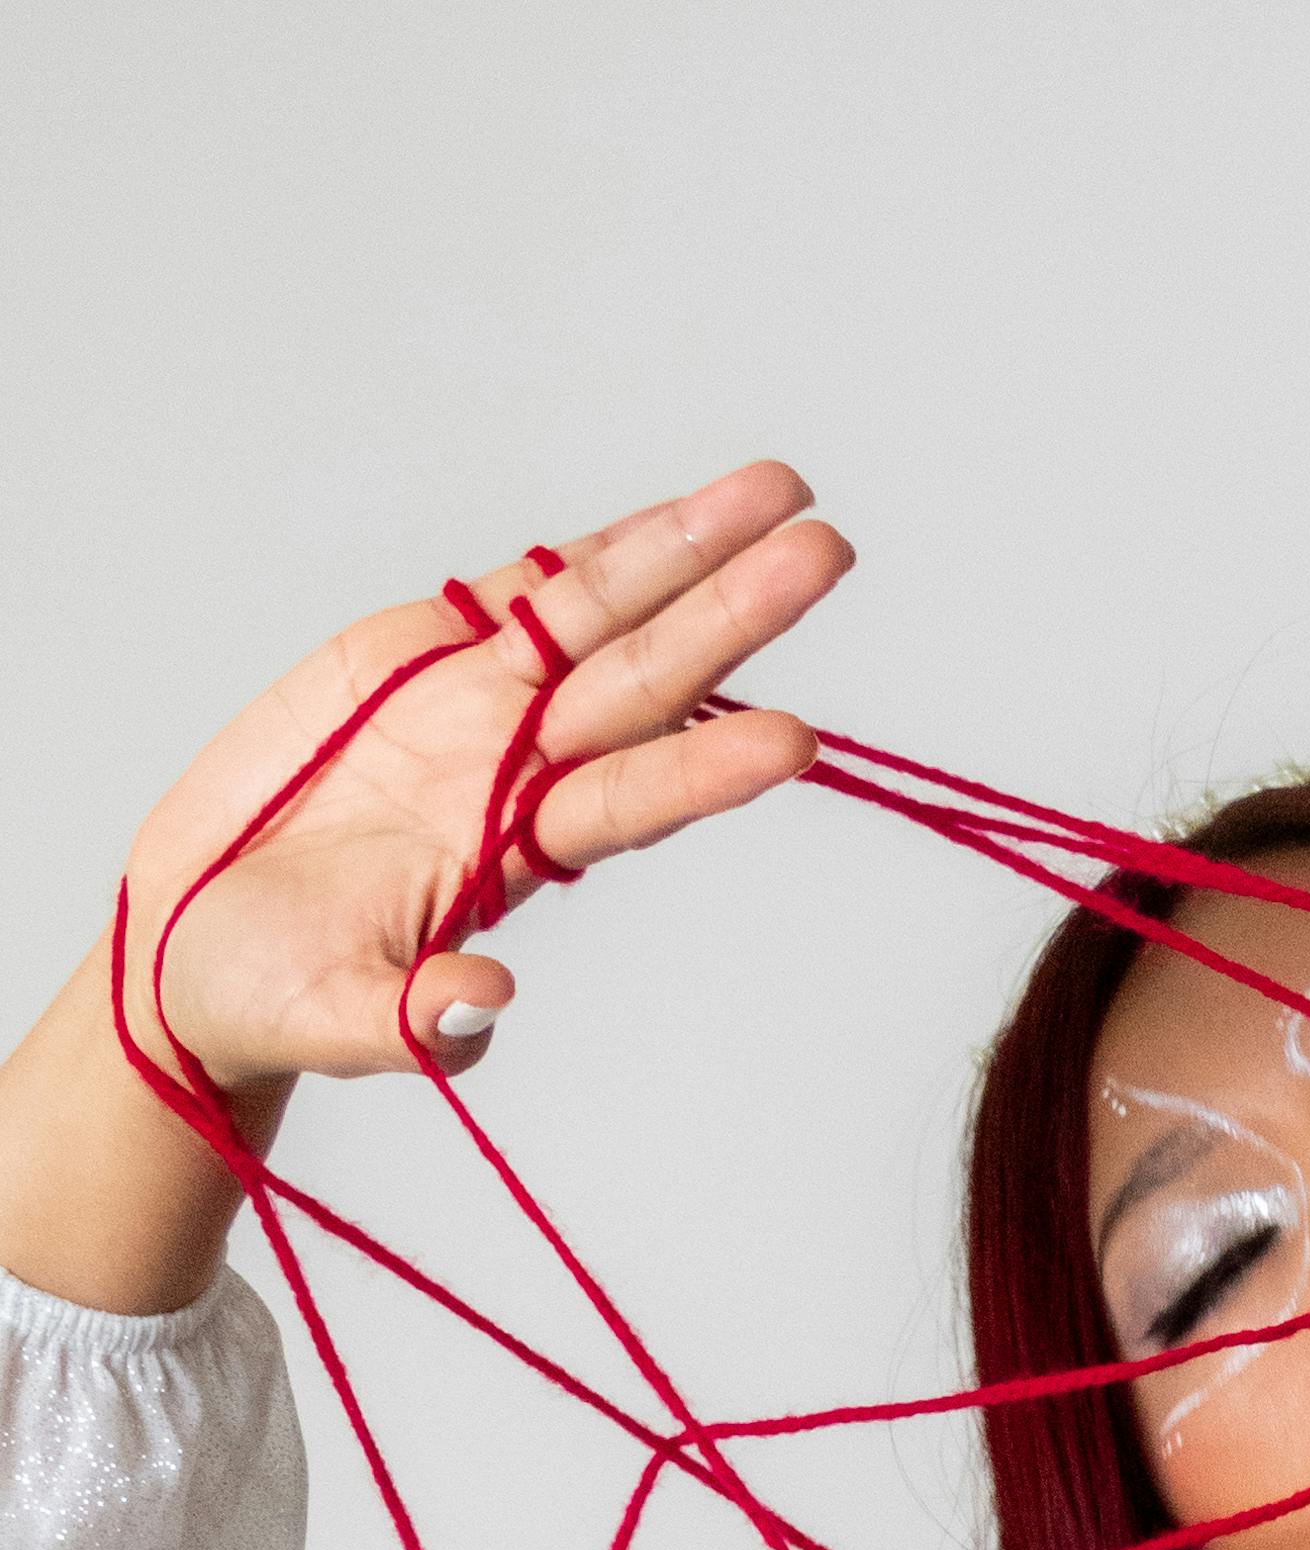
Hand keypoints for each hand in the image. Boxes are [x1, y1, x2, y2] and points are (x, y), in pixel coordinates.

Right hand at [119, 459, 849, 1093]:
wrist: (204, 939)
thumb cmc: (276, 994)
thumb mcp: (337, 1023)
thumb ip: (415, 1022)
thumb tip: (485, 1003)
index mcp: (512, 856)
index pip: (631, 802)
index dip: (705, 770)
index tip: (793, 740)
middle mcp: (520, 771)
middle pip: (644, 683)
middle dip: (732, 614)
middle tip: (827, 552)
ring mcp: (479, 705)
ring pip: (600, 616)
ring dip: (686, 551)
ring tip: (782, 489)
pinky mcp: (420, 653)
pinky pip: (523, 592)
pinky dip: (597, 547)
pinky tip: (674, 514)